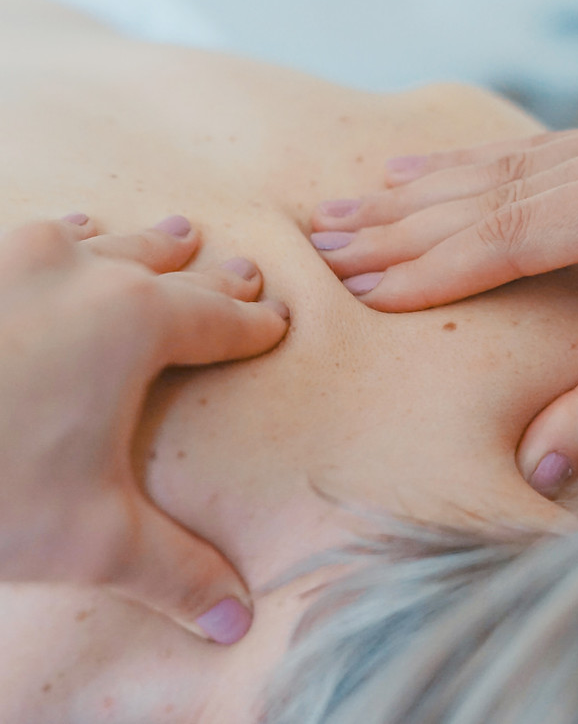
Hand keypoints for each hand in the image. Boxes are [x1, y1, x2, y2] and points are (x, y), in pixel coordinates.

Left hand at [0, 213, 288, 642]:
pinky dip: (68, 238)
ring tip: (178, 234)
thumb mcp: (91, 537)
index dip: (253, 324)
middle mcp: (82, 270)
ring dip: (146, 244)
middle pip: (169, 272)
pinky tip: (69, 231)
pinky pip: (38, 236)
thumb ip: (173, 572)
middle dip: (212, 278)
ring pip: (105, 241)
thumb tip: (235, 619)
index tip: (278, 318)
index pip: (216, 321)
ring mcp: (18, 254)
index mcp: (132, 322)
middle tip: (244, 270)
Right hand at [310, 128, 577, 500]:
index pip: (500, 243)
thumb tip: (532, 469)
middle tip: (323, 245)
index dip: (425, 269)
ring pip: (482, 168)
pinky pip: (510, 149)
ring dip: (406, 193)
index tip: (358, 291)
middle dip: (393, 227)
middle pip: (475, 199)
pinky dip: (451, 163)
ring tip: (341, 207)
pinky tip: (407, 168)